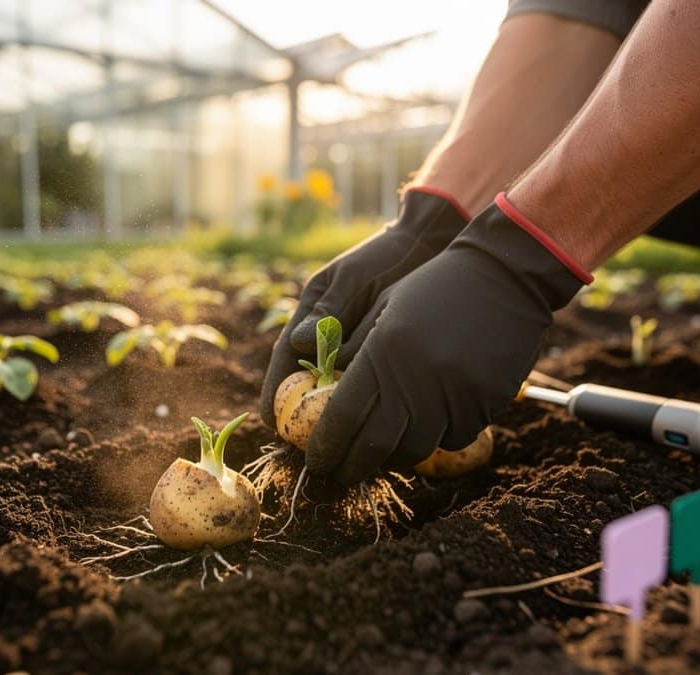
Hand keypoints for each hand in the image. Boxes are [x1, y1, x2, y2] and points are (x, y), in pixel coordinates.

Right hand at [259, 188, 469, 428]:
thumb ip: (329, 311)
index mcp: (310, 318)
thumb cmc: (383, 258)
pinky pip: (368, 388)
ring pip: (338, 393)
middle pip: (308, 387)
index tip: (273, 423)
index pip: (285, 362)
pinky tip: (378, 427)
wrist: (426, 247)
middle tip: (307, 447)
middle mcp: (328, 340)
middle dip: (306, 418)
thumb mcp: (352, 280)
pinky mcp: (381, 358)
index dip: (276, 395)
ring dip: (339, 417)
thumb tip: (301, 343)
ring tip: (343, 445)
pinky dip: (368, 406)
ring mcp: (354, 350)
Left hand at [305, 194, 591, 484]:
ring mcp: (455, 396)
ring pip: (414, 450)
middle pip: (374, 446)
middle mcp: (417, 380)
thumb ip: (353, 350)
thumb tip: (321, 392)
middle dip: (350, 467)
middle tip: (337, 475)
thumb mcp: (383, 307)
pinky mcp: (485, 404)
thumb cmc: (433, 287)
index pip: (342, 417)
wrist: (504, 275)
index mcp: (384, 352)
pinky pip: (452, 439)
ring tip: (378, 454)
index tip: (314, 462)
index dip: (325, 447)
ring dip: (391, 457)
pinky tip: (426, 426)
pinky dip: (434, 440)